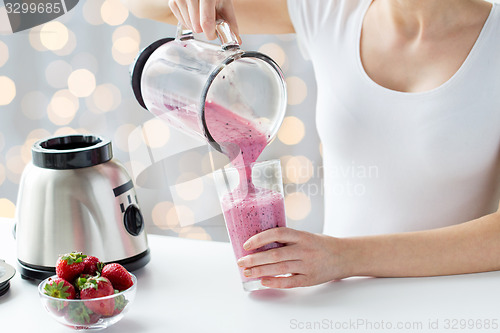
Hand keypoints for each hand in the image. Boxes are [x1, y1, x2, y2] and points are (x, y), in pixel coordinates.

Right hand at [168, 0, 238, 39]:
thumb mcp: (225, 3)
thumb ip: (230, 22)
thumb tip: (236, 40)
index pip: (206, 21)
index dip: (210, 33)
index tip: (213, 34)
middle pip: (196, 26)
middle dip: (204, 29)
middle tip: (209, 20)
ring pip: (189, 25)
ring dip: (197, 26)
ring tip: (201, 14)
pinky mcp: (173, 2)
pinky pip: (182, 22)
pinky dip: (189, 22)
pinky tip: (194, 14)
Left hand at [236, 227, 351, 287]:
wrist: (344, 256)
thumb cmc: (321, 244)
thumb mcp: (305, 235)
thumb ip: (287, 239)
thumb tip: (261, 243)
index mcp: (302, 236)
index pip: (277, 233)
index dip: (260, 238)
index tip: (246, 244)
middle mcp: (304, 250)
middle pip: (274, 254)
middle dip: (254, 259)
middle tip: (241, 261)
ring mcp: (307, 265)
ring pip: (279, 268)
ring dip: (260, 271)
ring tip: (247, 272)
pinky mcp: (310, 279)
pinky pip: (289, 282)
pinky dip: (275, 282)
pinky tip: (263, 281)